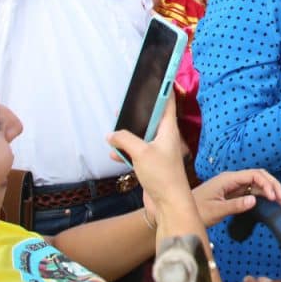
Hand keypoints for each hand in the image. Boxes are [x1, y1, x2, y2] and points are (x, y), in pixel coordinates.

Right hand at [108, 99, 187, 213]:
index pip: (167, 102)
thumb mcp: (141, 152)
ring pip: (141, 136)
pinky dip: (125, 152)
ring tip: (114, 128)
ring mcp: (158, 152)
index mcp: (168, 130)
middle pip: (151, 118)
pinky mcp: (150, 165)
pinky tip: (114, 154)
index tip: (158, 76)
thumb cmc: (162, 176)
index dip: (163, 88)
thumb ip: (124, 139)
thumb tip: (111, 134)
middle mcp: (164, 138)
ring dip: (128, 134)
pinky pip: (136, 153)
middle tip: (126, 103)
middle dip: (138, 111)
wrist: (168, 205)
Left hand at [191, 169, 280, 227]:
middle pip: (259, 176)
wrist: (182, 212)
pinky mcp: (233, 193)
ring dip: (270, 190)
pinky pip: (252, 191)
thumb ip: (235, 206)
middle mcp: (232, 179)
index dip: (267, 184)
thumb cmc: (196, 210)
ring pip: (257, 183)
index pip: (254, 174)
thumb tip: (254, 201)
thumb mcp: (215, 210)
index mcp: (228, 178)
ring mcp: (233, 186)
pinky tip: (270, 203)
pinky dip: (263, 196)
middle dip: (273, 185)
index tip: (274, 197)